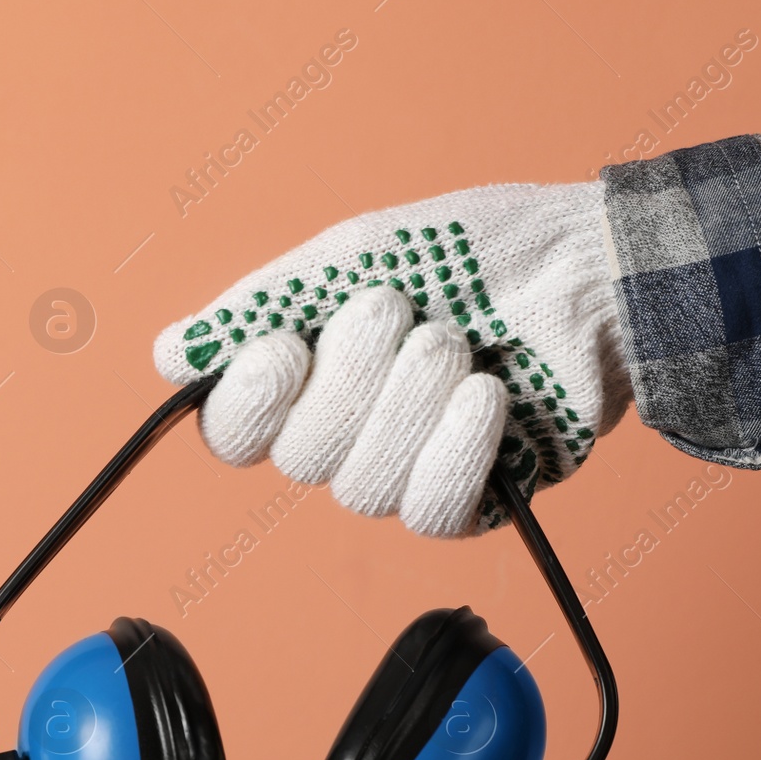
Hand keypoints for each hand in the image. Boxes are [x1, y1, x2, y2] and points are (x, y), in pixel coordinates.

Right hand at [153, 182, 630, 536]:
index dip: (247, 403)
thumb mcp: (356, 254)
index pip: (232, 434)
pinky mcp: (470, 501)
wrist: (588, 266)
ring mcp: (406, 473)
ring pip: (364, 488)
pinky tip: (488, 395)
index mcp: (305, 380)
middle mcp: (345, 436)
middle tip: (403, 311)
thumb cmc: (474, 250)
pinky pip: (434, 509)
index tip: (284, 346)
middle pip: (300, 458)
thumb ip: (264, 304)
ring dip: (412, 403)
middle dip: (354, 377)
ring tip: (457, 343)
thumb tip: (172, 355)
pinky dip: (457, 447)